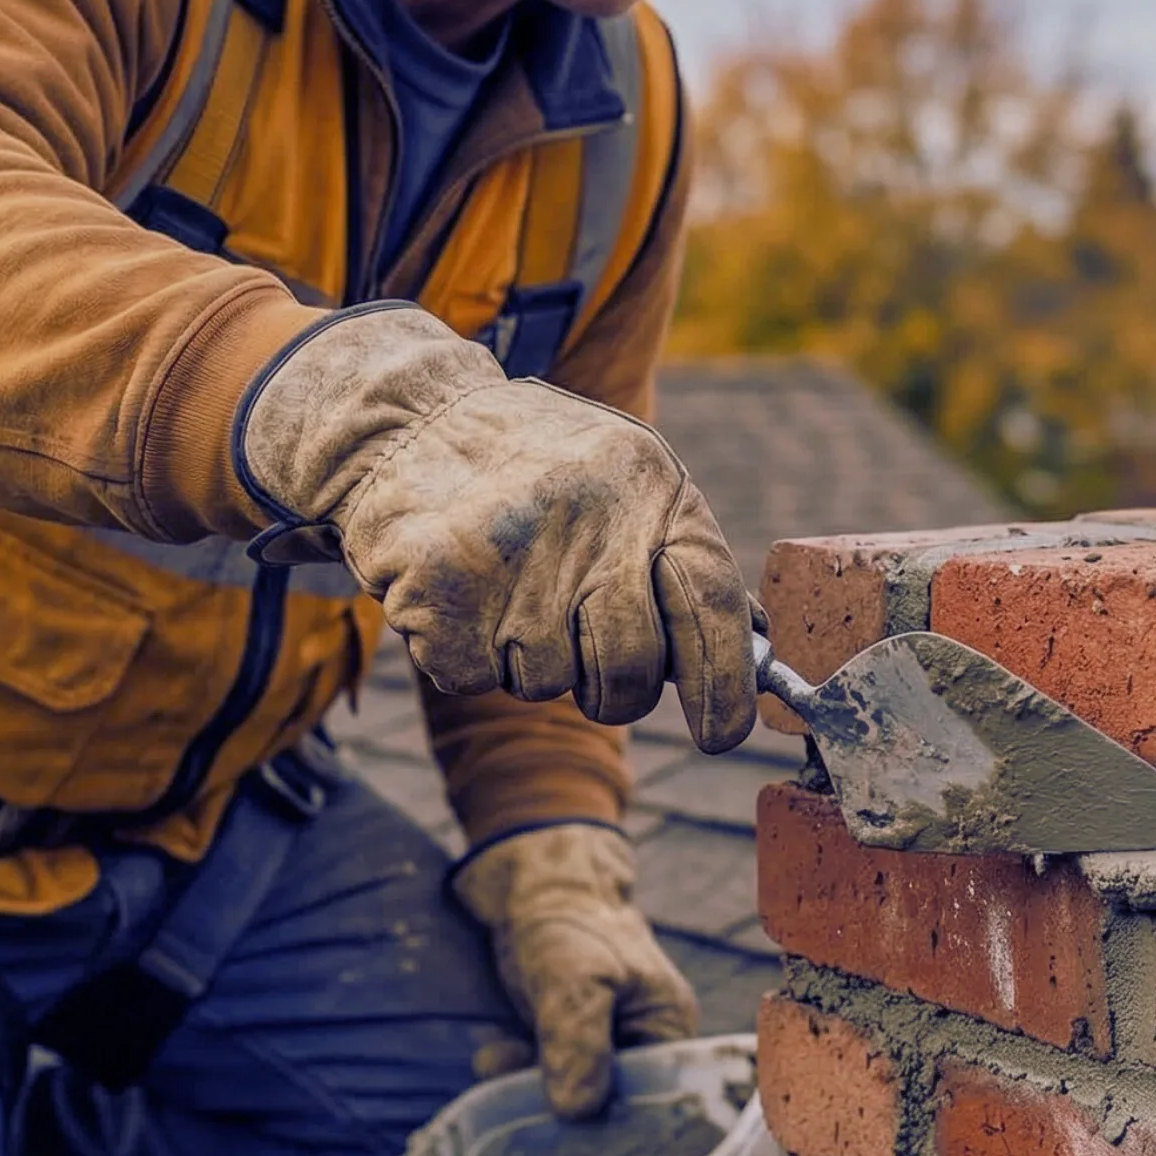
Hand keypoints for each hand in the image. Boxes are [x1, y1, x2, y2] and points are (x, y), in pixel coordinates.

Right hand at [238, 307, 756, 752]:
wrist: (403, 420)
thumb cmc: (533, 466)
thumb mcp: (623, 478)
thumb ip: (681, 558)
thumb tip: (753, 651)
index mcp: (649, 486)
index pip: (708, 603)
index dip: (725, 684)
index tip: (722, 735)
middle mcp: (588, 519)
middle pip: (630, 668)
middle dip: (612, 688)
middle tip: (583, 655)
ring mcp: (511, 556)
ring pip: (547, 682)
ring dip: (527, 659)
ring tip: (504, 587)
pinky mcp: (441, 589)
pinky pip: (474, 677)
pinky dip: (464, 654)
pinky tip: (460, 593)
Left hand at [450, 824, 698, 1119]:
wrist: (530, 886)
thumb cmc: (569, 923)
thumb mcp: (576, 979)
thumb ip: (578, 1041)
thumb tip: (575, 1112)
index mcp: (668, 1031)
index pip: (656, 1101)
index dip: (619, 1127)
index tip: (575, 1141)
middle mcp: (640, 1045)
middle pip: (611, 1105)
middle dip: (566, 1115)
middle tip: (522, 1122)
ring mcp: (600, 1045)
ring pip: (570, 1094)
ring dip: (530, 1092)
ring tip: (494, 1070)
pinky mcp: (563, 1043)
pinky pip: (544, 1077)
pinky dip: (516, 1076)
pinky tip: (489, 1062)